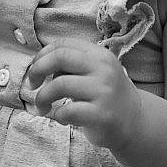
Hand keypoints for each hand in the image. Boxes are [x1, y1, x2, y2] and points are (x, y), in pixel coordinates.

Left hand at [21, 42, 142, 151]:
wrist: (134, 122)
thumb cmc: (105, 95)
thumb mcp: (95, 72)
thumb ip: (72, 65)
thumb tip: (40, 65)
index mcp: (99, 55)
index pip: (63, 44)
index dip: (42, 55)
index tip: (35, 69)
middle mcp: (103, 69)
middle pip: (60, 57)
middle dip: (38, 70)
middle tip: (32, 85)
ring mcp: (104, 91)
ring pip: (60, 85)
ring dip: (42, 97)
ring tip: (43, 107)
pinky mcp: (101, 115)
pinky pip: (67, 111)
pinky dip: (56, 115)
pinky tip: (61, 118)